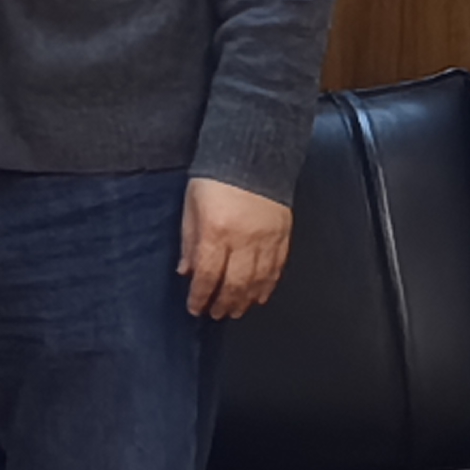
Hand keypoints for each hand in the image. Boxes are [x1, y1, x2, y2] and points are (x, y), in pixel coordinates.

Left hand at [181, 176, 293, 318]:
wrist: (252, 155)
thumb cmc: (214, 178)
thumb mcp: (191, 205)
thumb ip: (189, 240)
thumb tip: (186, 271)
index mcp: (216, 230)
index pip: (208, 273)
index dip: (201, 295)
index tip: (195, 308)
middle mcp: (243, 239)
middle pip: (235, 283)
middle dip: (224, 303)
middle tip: (217, 314)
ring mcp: (266, 240)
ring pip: (258, 280)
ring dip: (245, 300)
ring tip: (235, 311)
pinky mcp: (283, 236)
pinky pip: (276, 269)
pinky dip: (267, 286)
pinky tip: (259, 296)